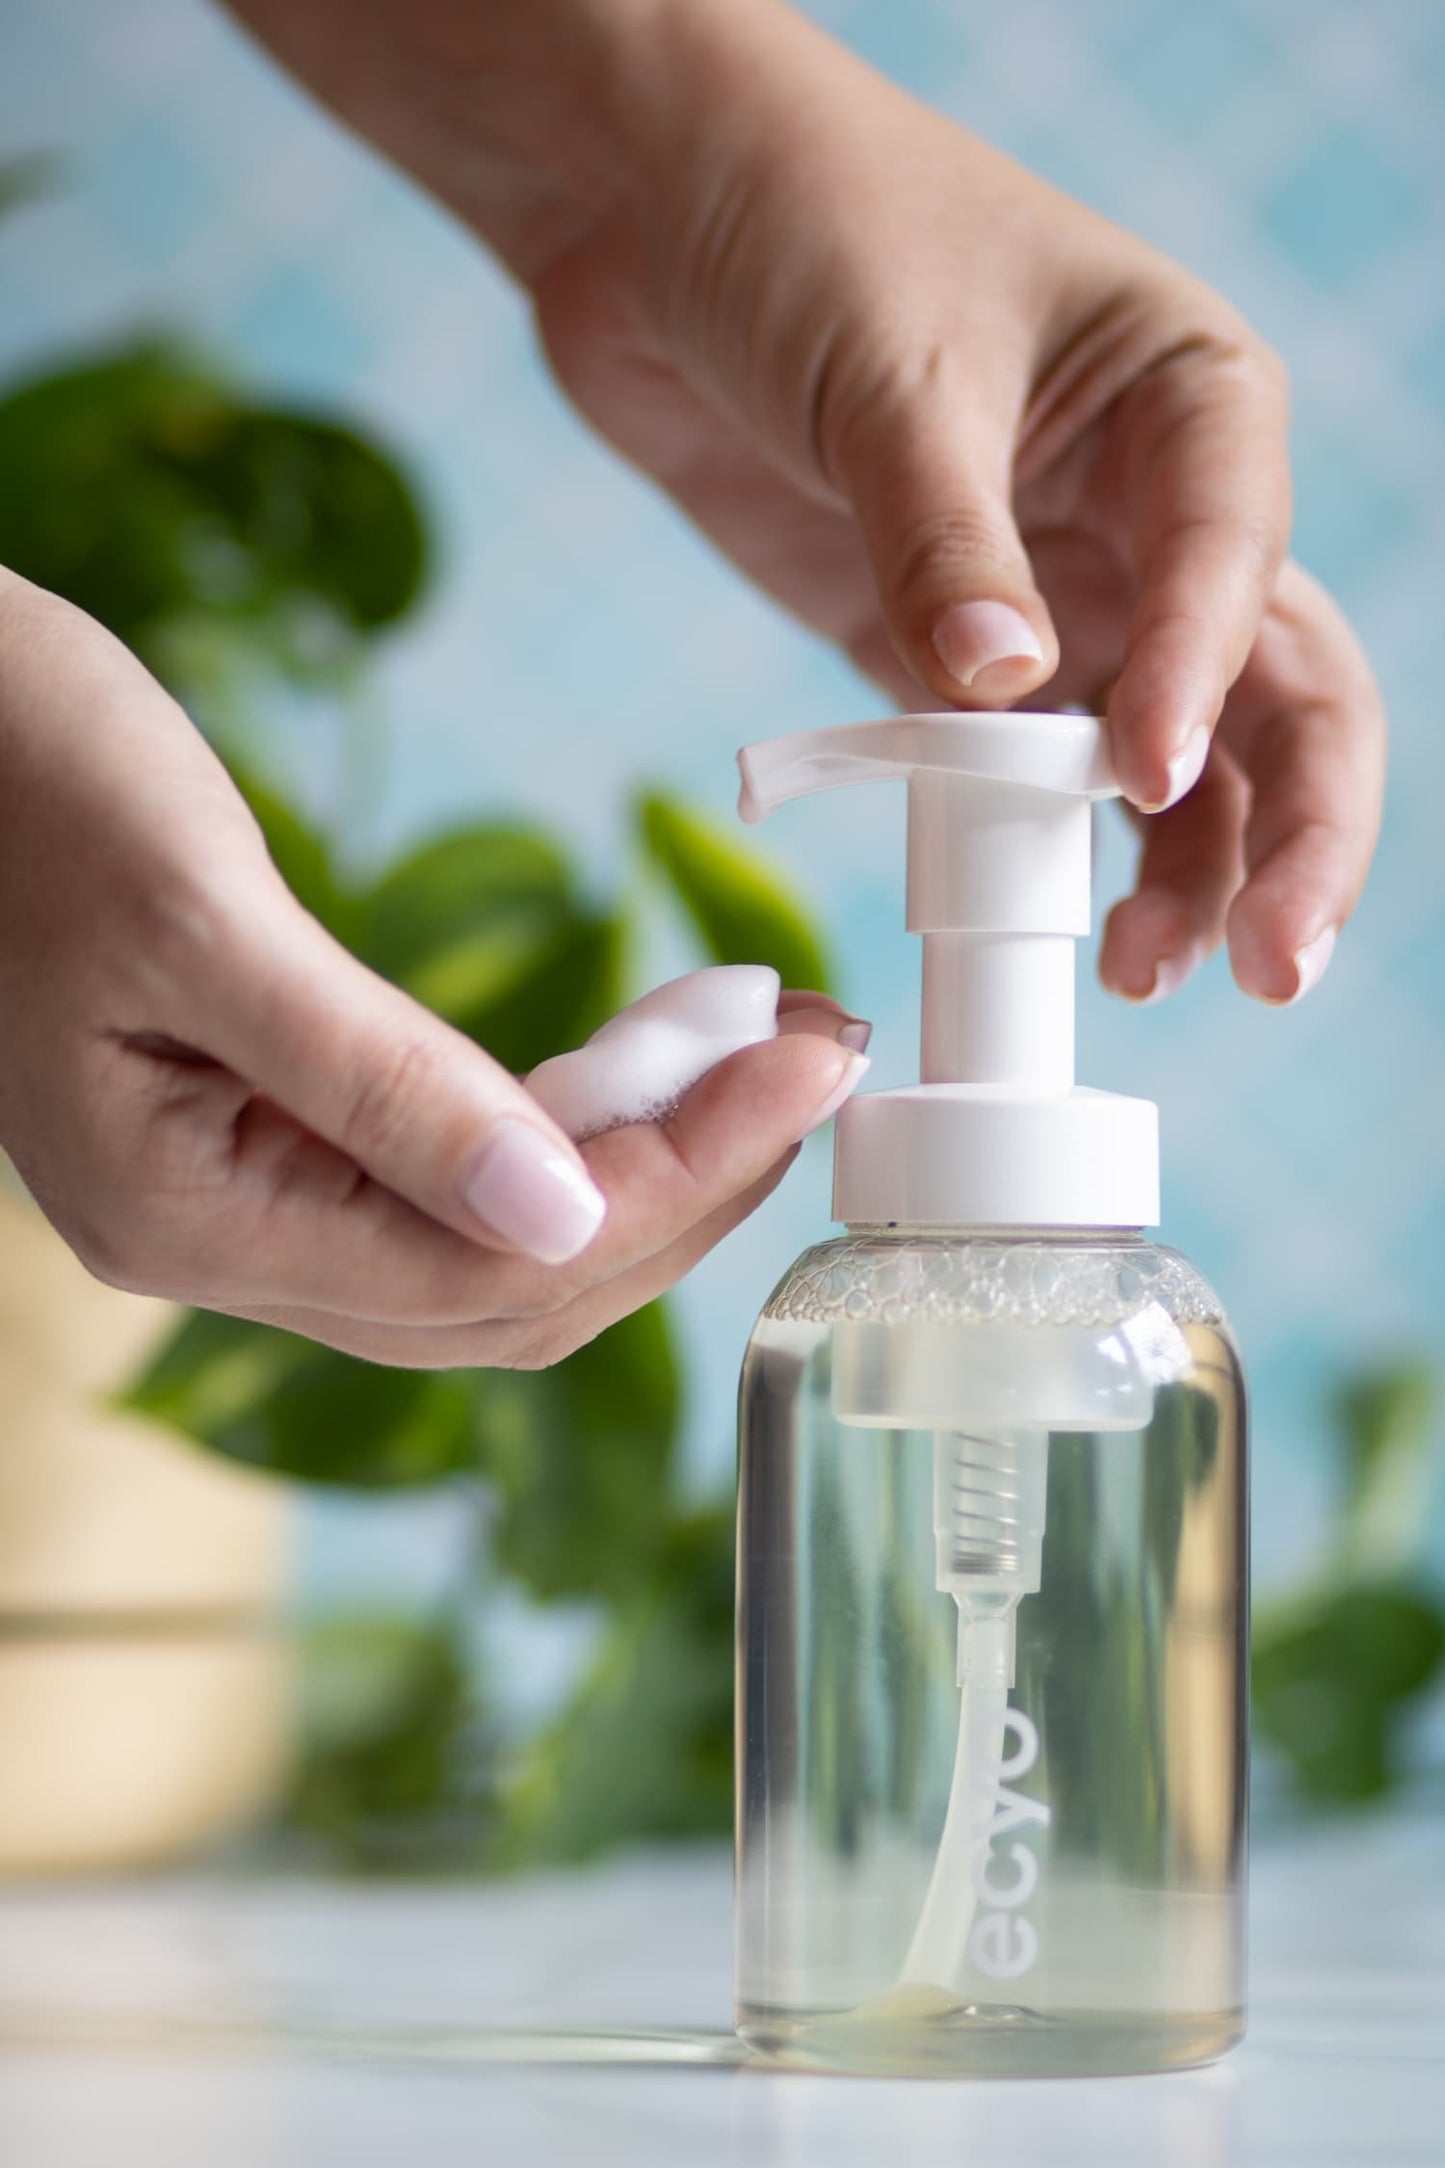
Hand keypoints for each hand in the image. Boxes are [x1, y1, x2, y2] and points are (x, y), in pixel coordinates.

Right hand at [0, 574, 864, 1365]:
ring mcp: (239, 1198)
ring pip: (493, 1248)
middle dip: (686, 1185)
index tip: (804, 1066)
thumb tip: (564, 1215)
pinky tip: (649, 1062)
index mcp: (183, 1215)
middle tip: (815, 1058)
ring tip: (764, 1055)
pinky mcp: (265, 1133)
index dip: (671, 1183)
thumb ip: (377, 1083)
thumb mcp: (203, 919)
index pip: (487, 1271)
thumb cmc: (20, 782)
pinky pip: (452, 1180)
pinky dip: (568, 1129)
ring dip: (643, 1163)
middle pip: (510, 1290)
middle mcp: (216, 1244)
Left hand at [230, 0, 1383, 1007]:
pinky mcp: (959, 649)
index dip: (1204, 677)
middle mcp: (1151, 506)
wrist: (650, 216)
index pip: (1237, 558)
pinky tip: (1032, 926)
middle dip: (1292, 826)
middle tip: (1270, 959)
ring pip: (1172, 754)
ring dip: (1179, 867)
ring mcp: (1062, 586)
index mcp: (1185, 396)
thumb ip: (944, 539)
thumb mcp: (885, 372)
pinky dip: (1041, 852)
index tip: (1140, 776)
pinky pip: (1029, 771)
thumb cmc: (802, 223)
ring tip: (1138, 974)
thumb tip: (1006, 690)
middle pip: (1277, 684)